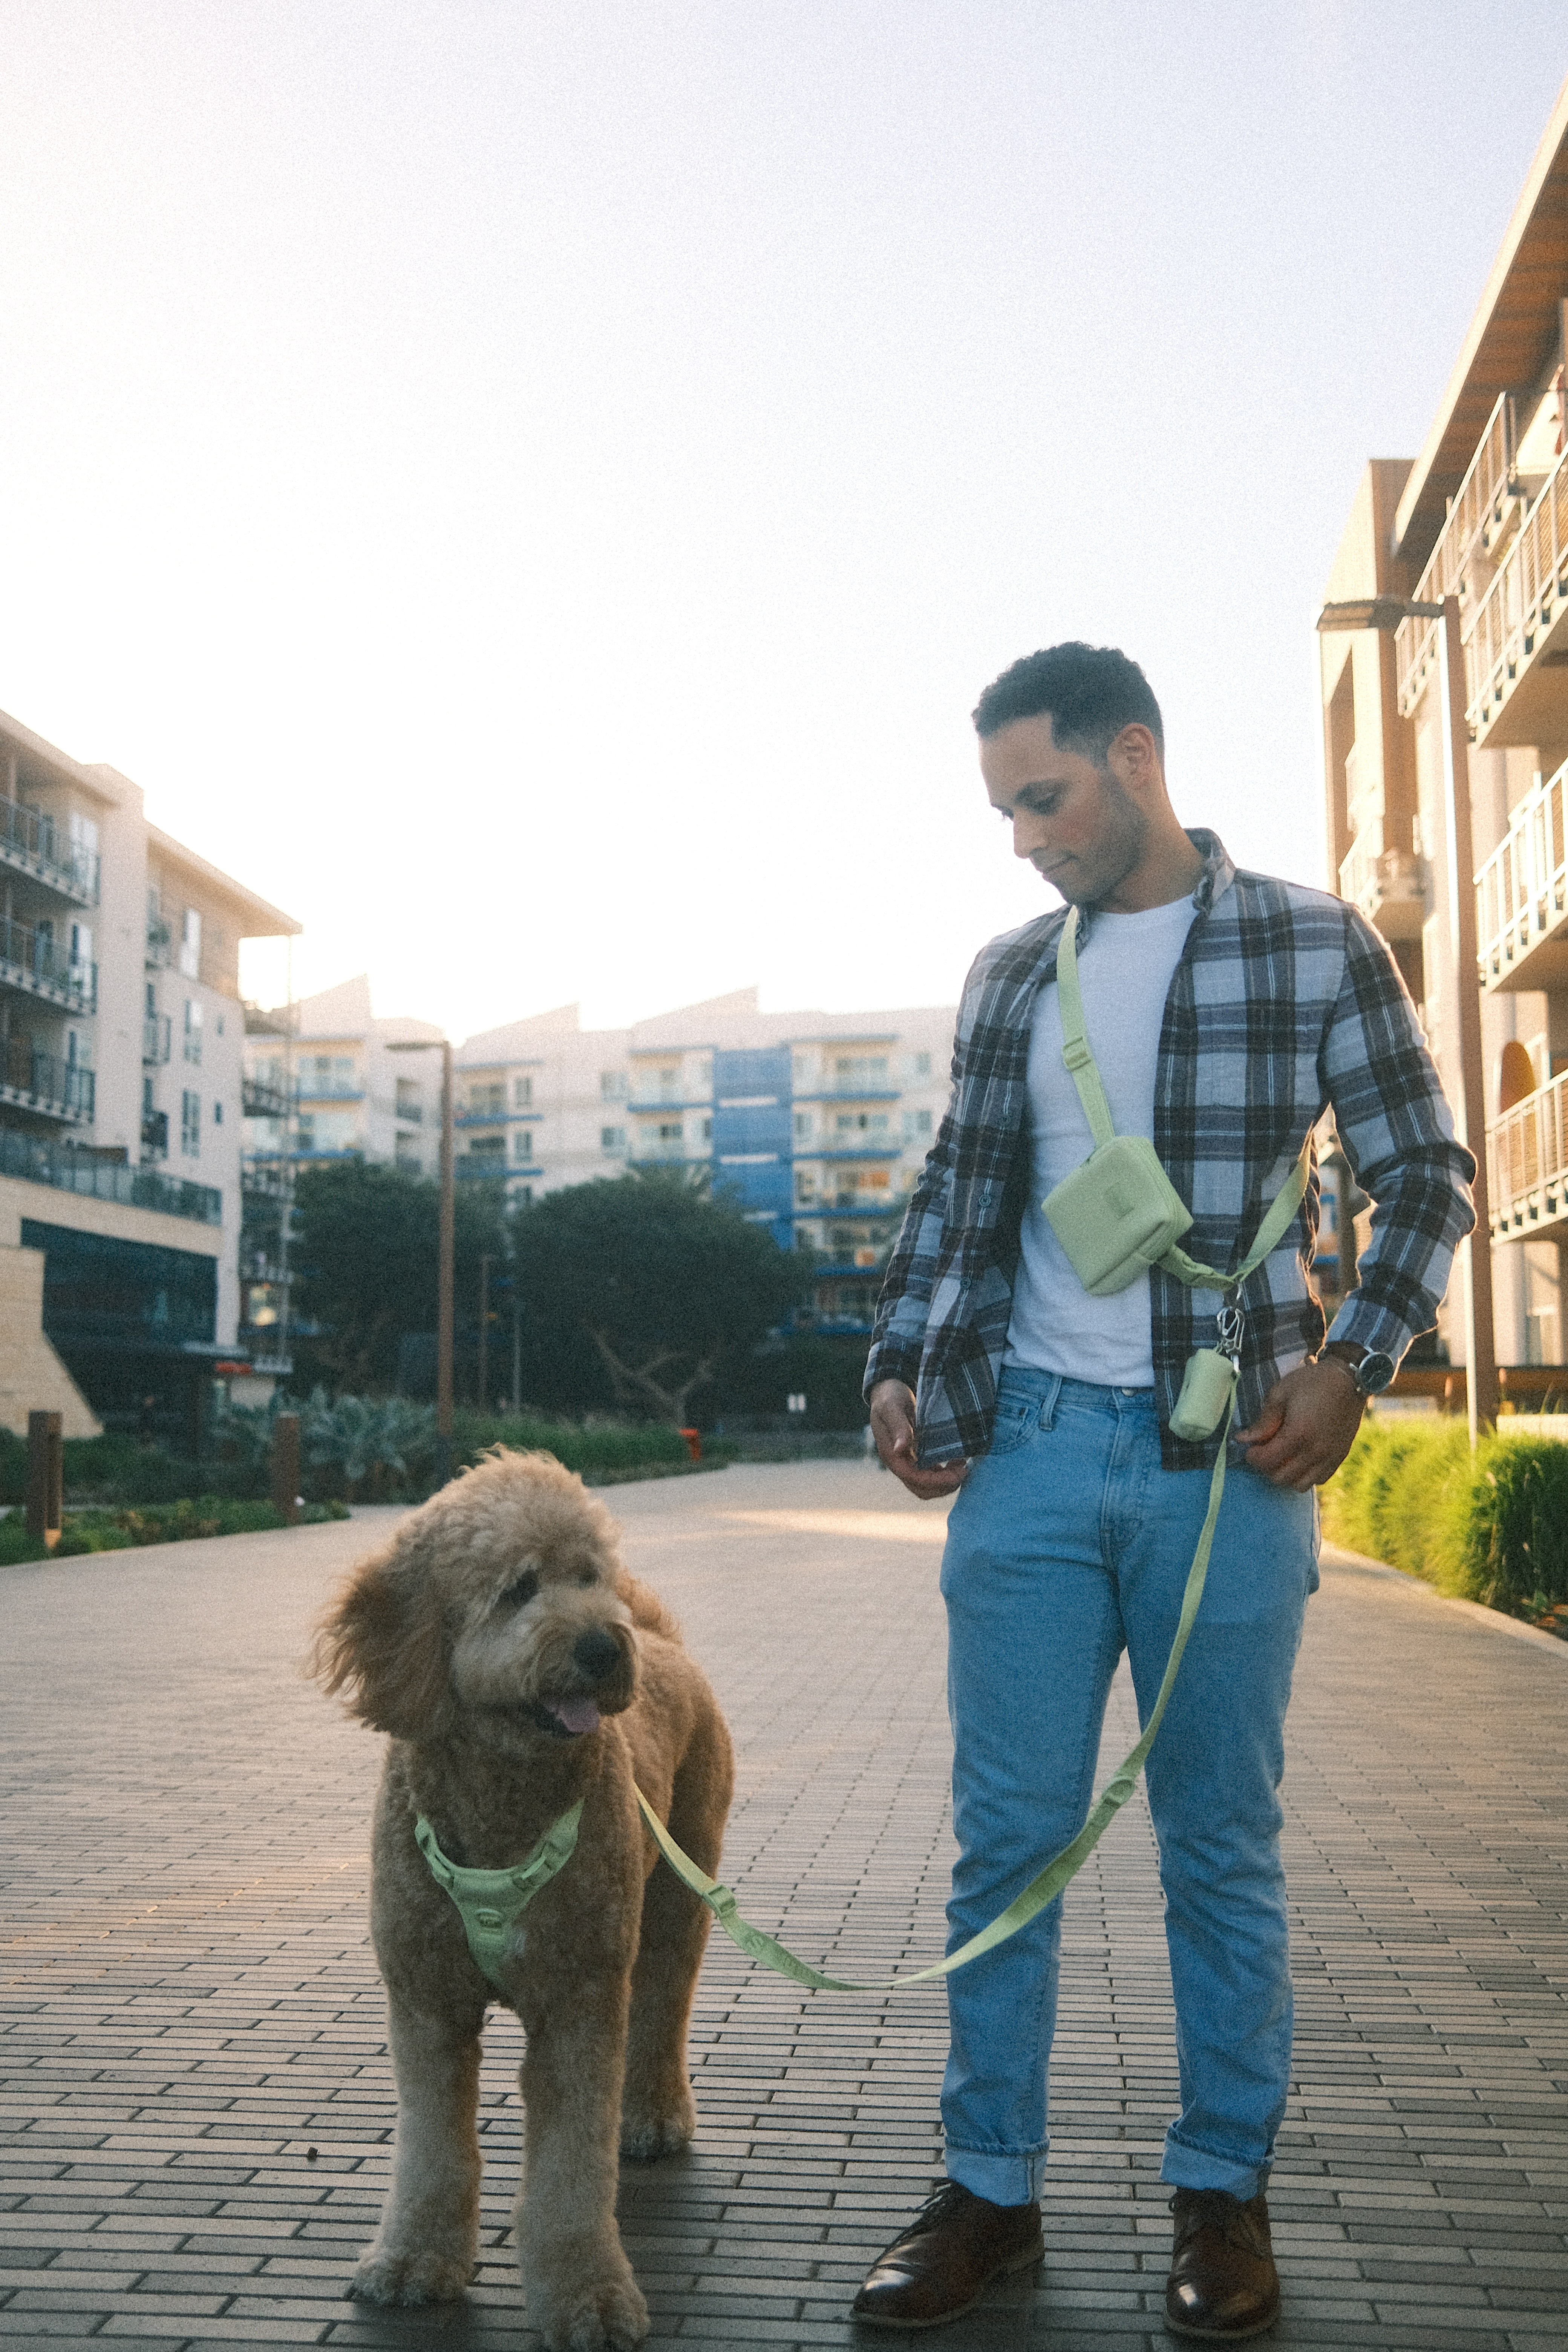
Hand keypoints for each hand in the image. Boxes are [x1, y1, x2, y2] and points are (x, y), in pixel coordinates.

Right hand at [868, 1380, 968, 1499]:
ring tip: (963, 1466)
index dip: (936, 1481)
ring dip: (946, 1482)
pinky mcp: (917, 1456)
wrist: (887, 1390)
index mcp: (891, 1455)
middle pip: (922, 1489)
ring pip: (928, 1485)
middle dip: (944, 1486)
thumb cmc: (889, 1396)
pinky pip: (932, 1473)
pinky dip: (946, 1473)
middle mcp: (899, 1463)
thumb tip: (900, 1449)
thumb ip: (898, 1427)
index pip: (914, 1479)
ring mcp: (908, 1461)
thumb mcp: (891, 1407)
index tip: (957, 1474)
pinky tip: (958, 1460)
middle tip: (964, 1470)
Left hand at [1233, 1357, 1364, 1490]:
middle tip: (1264, 1451)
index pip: (1267, 1461)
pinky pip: (1319, 1479)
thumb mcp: (1280, 1394)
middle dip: (1266, 1467)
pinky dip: (1305, 1475)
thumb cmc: (1311, 1382)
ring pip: (1300, 1484)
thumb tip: (1242, 1439)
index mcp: (1298, 1433)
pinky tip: (1300, 1459)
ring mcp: (1330, 1457)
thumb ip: (1263, 1421)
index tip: (1250, 1447)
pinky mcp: (1340, 1457)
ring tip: (1281, 1457)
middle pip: (1281, 1478)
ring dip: (1285, 1475)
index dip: (1253, 1457)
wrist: (1348, 1379)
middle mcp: (1315, 1451)